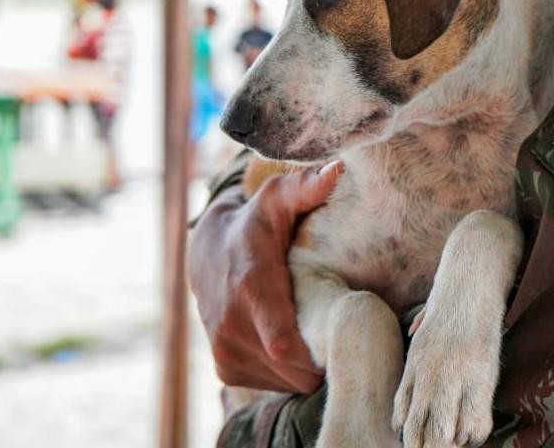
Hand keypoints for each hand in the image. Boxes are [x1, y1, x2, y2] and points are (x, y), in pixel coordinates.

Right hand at [188, 161, 342, 392]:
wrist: (205, 253)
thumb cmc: (255, 224)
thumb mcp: (277, 201)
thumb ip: (305, 188)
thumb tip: (336, 171)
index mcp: (250, 288)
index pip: (284, 343)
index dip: (320, 352)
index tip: (347, 337)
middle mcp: (231, 326)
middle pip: (296, 369)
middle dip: (324, 356)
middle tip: (344, 330)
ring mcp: (226, 351)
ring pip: (287, 380)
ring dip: (307, 364)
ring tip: (318, 332)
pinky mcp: (225, 369)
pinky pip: (273, 383)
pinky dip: (288, 371)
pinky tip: (295, 342)